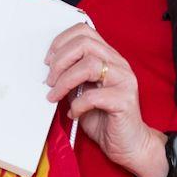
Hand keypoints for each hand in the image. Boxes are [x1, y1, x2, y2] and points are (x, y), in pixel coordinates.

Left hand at [45, 23, 166, 176]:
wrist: (129, 144)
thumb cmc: (104, 118)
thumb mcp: (81, 92)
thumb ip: (70, 77)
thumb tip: (48, 70)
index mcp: (108, 57)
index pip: (84, 31)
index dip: (61, 42)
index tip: (48, 60)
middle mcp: (118, 64)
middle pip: (85, 43)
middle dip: (60, 60)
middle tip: (50, 80)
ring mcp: (124, 80)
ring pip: (90, 64)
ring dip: (65, 80)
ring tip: (56, 95)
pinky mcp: (125, 100)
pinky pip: (95, 96)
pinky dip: (78, 104)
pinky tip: (74, 112)